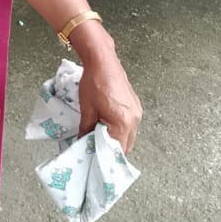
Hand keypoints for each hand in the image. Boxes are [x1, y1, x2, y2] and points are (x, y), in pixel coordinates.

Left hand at [72, 24, 142, 152]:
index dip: (106, 156)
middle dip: (111, 150)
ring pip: (128, 136)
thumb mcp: (87, 109)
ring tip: (100, 138)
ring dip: (116, 139)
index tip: (96, 160)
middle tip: (96, 151)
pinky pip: (129, 125)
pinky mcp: (135, 106)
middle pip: (126, 145)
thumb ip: (86, 130)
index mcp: (123, 122)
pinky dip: (120, 130)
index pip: (118, 150)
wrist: (102, 61)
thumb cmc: (94, 83)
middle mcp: (134, 119)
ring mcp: (137, 112)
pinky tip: (107, 126)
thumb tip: (83, 143)